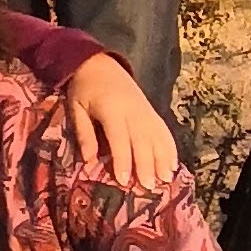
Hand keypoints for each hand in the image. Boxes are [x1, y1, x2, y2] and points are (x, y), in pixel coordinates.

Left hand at [61, 52, 182, 191]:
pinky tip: (173, 165)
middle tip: (148, 187)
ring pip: (157, 137)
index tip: (123, 180)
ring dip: (162, 160)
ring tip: (165, 180)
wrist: (101, 64)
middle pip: (142, 140)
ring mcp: (146, 111)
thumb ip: (84, 134)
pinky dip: (170, 149)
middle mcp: (133, 111)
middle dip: (146, 165)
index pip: (119, 137)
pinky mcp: (153, 112)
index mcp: (111, 109)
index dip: (122, 159)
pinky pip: (164, 132)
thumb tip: (89, 161)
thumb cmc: (85, 89)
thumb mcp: (77, 108)